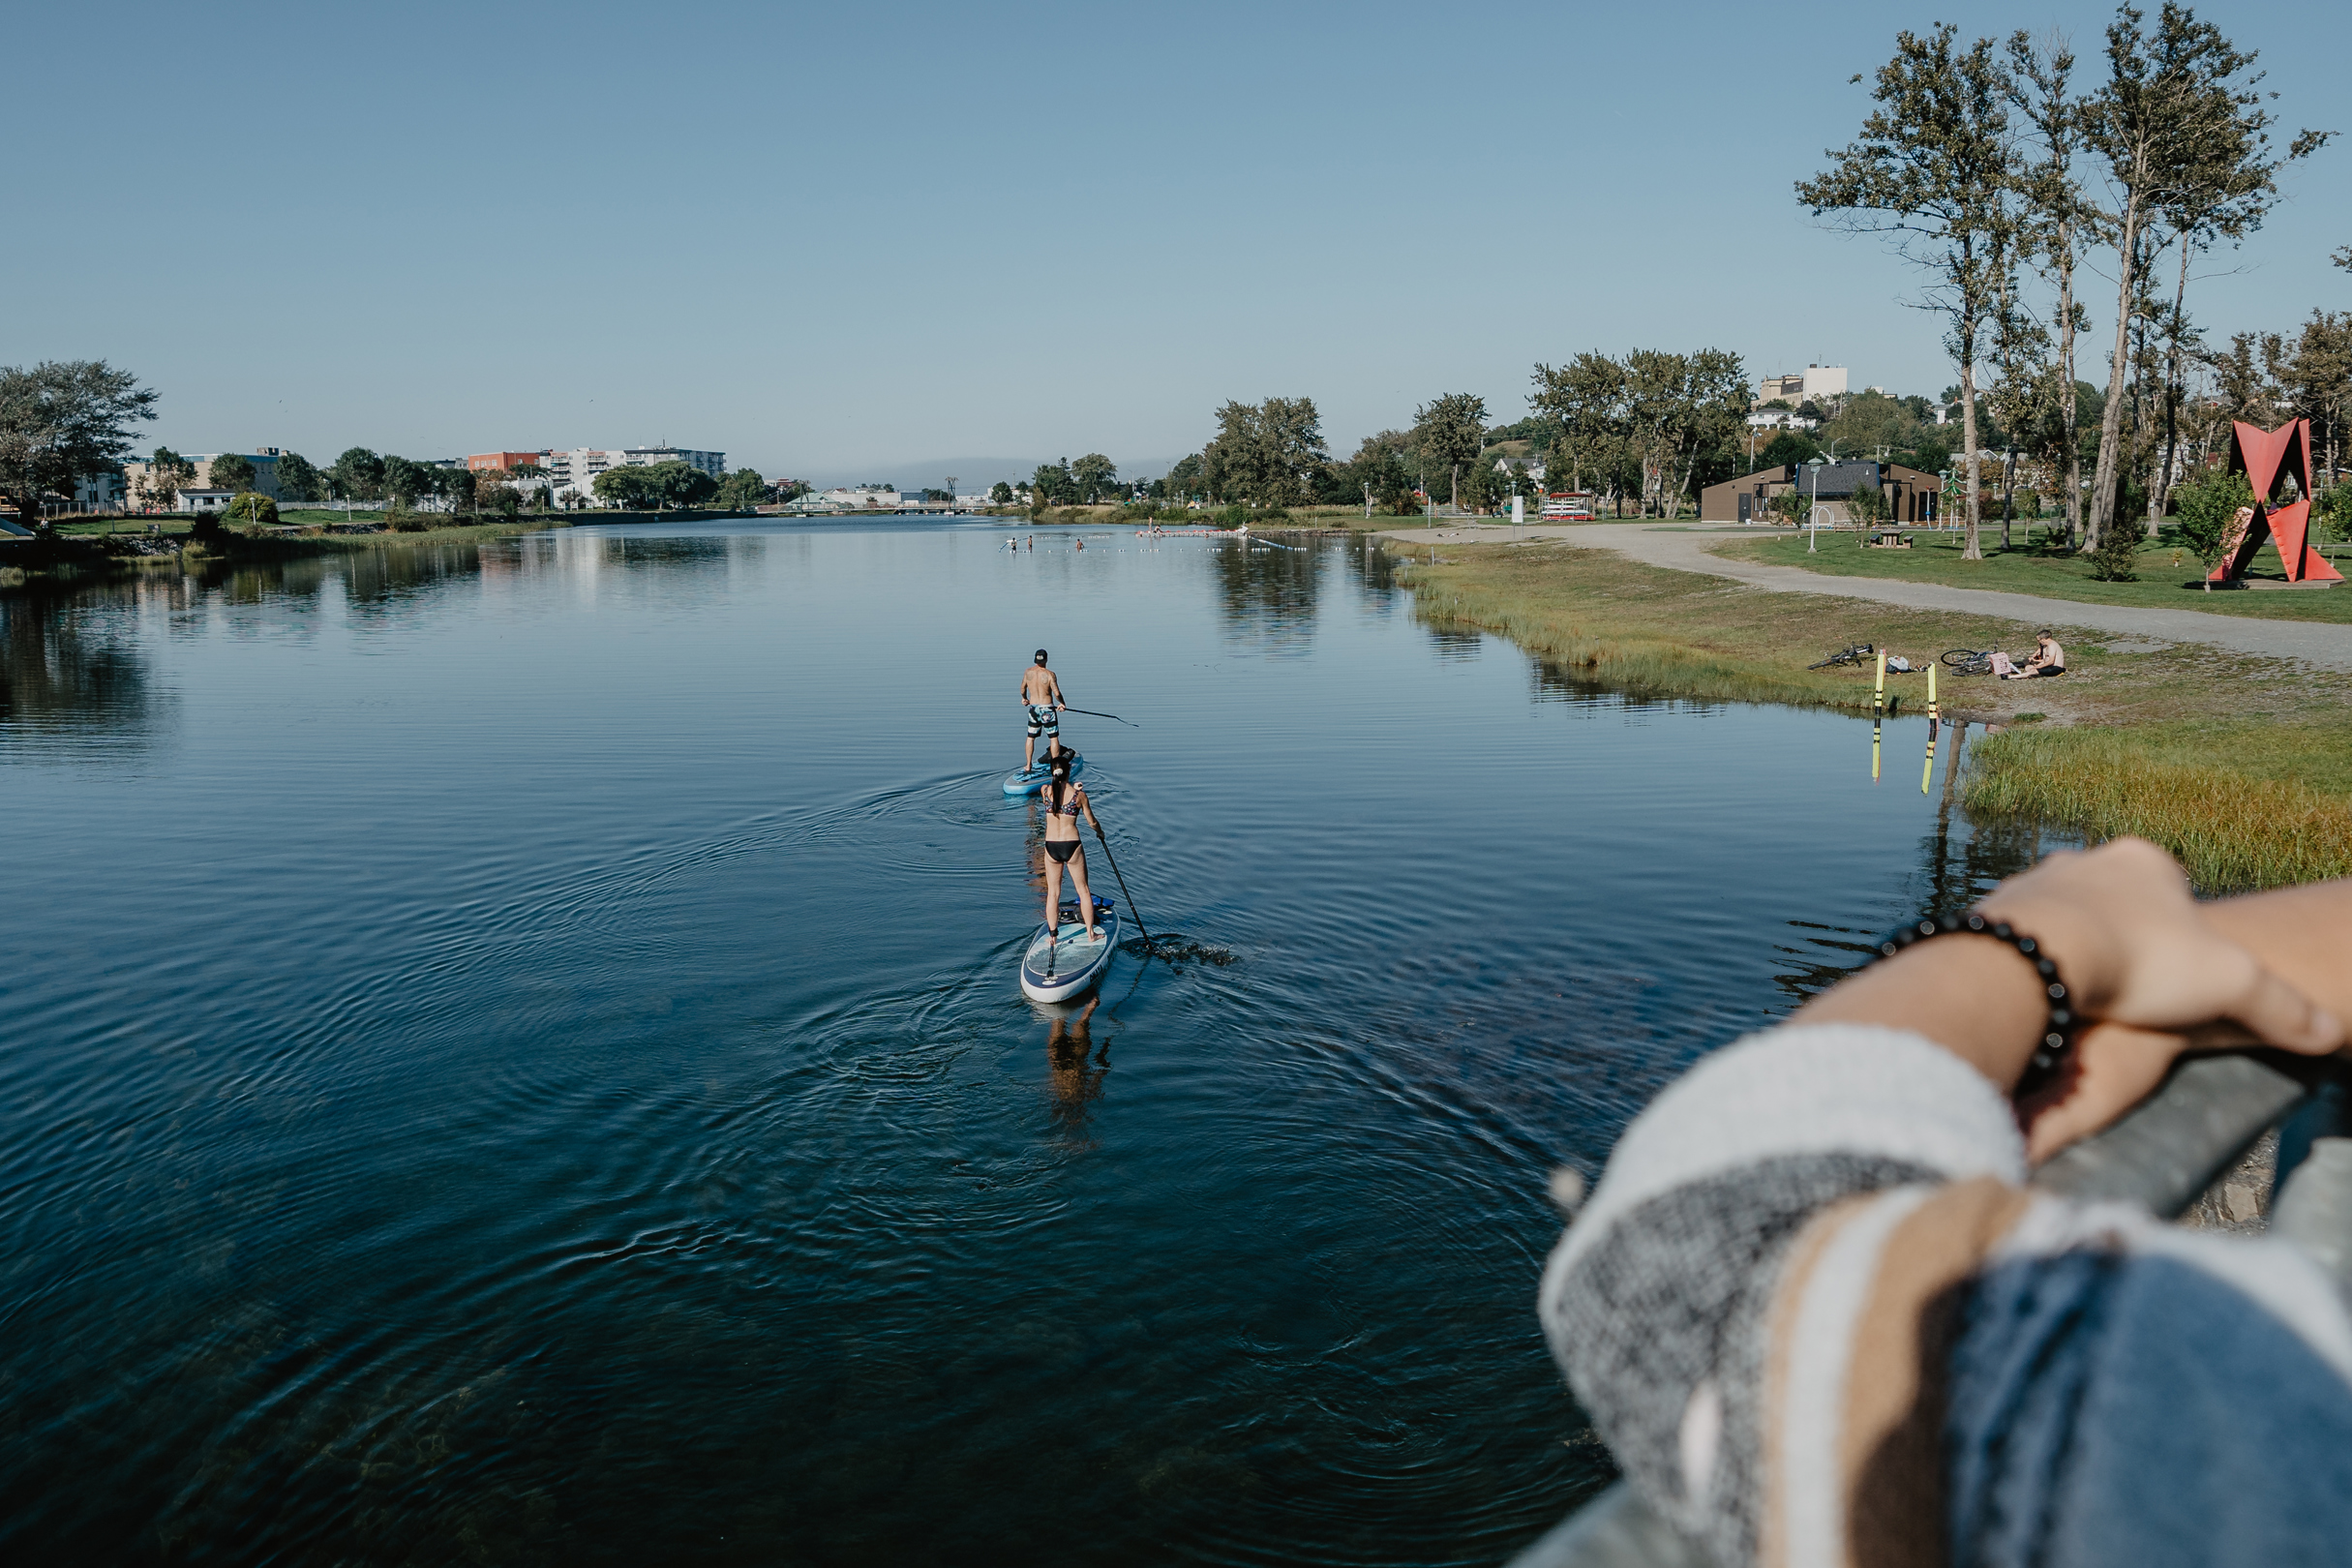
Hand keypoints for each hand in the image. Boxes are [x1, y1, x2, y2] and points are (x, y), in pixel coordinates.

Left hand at [1978, 838, 2342, 1159]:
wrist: (2031, 959)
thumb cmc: (2139, 961)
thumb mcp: (2230, 986)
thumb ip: (2281, 1008)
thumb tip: (2330, 1035)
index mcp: (2144, 862)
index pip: (2174, 889)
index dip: (2184, 932)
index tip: (2182, 968)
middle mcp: (2084, 860)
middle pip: (2115, 901)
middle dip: (2126, 938)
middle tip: (2132, 983)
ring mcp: (2032, 883)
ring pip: (2064, 917)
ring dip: (2076, 950)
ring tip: (2086, 994)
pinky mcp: (1991, 915)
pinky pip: (2019, 940)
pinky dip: (2034, 964)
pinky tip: (2043, 995)